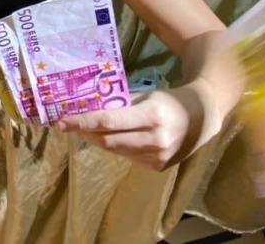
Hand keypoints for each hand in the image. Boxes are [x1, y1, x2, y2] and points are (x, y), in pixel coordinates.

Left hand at [57, 80, 222, 170]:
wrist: (203, 117)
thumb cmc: (169, 100)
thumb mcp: (146, 95)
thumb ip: (119, 103)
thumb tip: (86, 106)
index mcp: (152, 116)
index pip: (108, 122)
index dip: (82, 122)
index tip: (61, 122)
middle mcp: (156, 140)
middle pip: (108, 140)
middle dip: (85, 132)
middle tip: (68, 125)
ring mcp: (158, 156)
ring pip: (115, 150)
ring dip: (97, 140)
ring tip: (86, 130)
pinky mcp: (158, 167)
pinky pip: (128, 157)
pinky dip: (116, 147)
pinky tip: (113, 138)